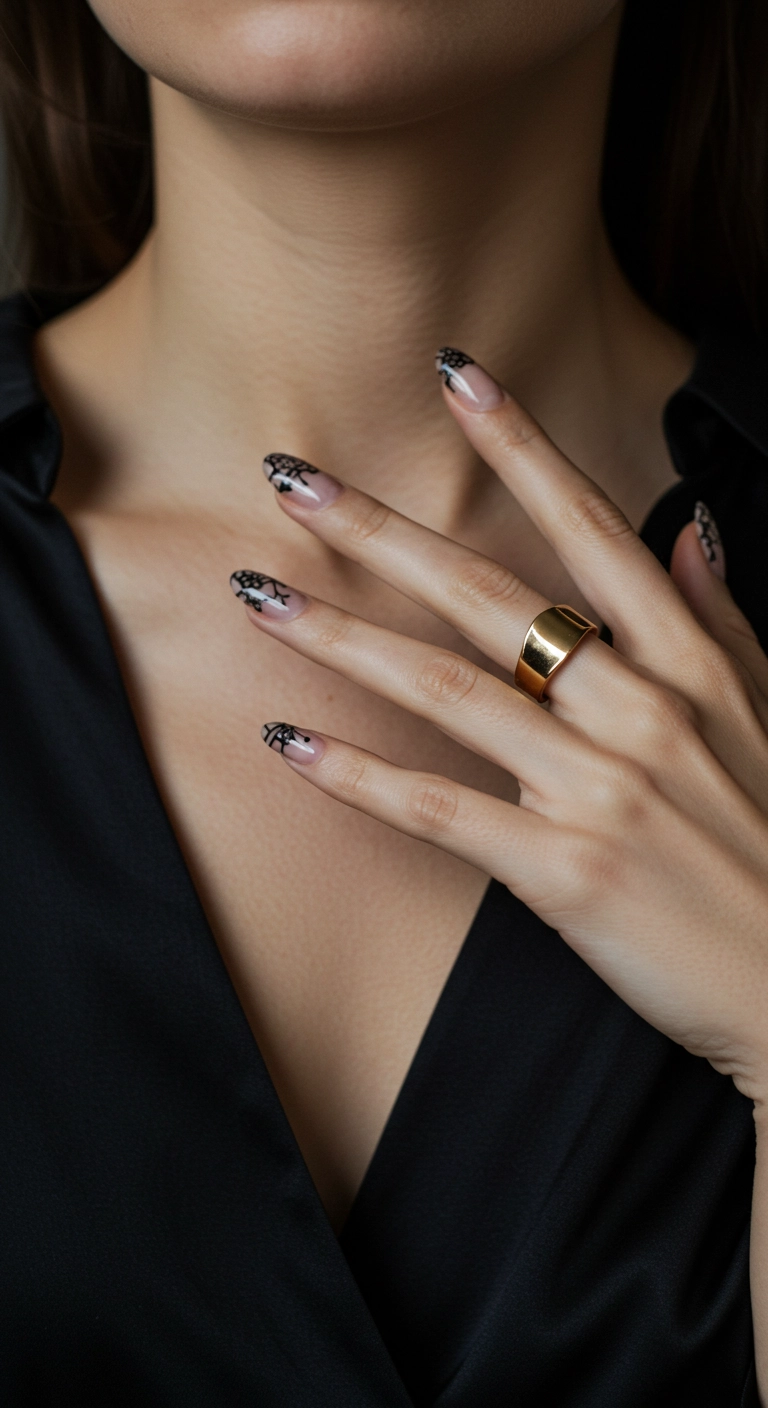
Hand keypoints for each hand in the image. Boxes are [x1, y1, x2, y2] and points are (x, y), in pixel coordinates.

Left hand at [230, 355, 767, 1105]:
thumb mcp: (766, 713)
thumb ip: (715, 620)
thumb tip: (681, 531)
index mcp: (688, 662)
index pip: (590, 528)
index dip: (522, 446)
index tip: (458, 376)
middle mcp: (640, 709)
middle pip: (490, 596)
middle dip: (383, 532)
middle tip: (293, 479)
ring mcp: (600, 789)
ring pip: (446, 691)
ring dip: (342, 640)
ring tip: (260, 598)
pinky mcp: (564, 871)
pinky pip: (442, 810)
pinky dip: (360, 778)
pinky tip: (291, 745)